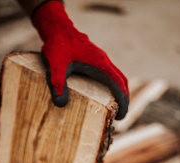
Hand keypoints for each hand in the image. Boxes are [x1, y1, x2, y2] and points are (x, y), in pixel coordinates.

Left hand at [32, 0, 128, 119]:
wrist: (57, 28)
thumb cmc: (57, 46)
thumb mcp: (55, 67)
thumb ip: (58, 84)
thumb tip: (61, 105)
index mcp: (99, 64)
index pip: (118, 84)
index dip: (123, 100)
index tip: (122, 115)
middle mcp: (104, 61)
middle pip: (122, 81)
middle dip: (124, 99)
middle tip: (119, 116)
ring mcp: (100, 59)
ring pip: (117, 76)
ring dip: (119, 91)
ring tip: (114, 107)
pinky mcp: (95, 59)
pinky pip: (109, 73)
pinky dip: (112, 85)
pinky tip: (102, 94)